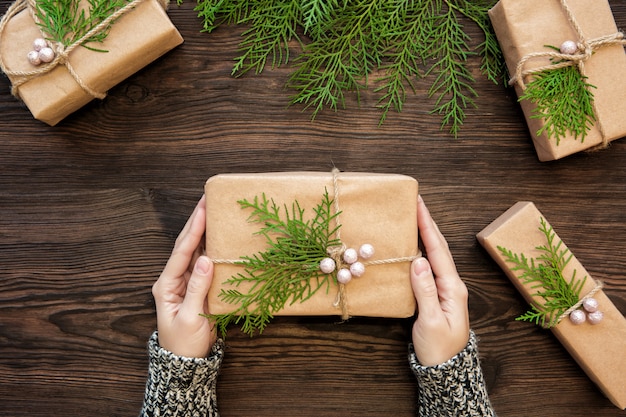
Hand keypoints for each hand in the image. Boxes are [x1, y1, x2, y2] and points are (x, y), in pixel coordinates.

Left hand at [152, 195, 216, 357]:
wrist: (186, 363)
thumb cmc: (184, 343)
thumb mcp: (190, 317)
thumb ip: (197, 288)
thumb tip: (205, 260)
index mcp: (167, 285)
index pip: (181, 251)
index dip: (193, 229)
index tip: (203, 209)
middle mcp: (174, 279)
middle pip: (185, 244)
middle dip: (196, 221)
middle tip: (207, 199)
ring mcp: (185, 282)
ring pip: (195, 250)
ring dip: (203, 230)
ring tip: (213, 210)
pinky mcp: (197, 287)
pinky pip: (204, 263)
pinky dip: (211, 247)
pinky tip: (220, 235)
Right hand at [410, 195, 469, 365]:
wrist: (447, 370)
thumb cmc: (439, 348)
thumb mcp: (430, 321)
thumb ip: (425, 291)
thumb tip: (418, 261)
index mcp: (453, 288)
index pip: (438, 250)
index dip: (428, 226)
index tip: (419, 206)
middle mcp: (451, 284)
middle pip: (439, 247)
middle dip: (427, 223)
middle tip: (416, 203)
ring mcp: (445, 289)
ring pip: (434, 255)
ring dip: (425, 235)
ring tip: (414, 217)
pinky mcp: (436, 295)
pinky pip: (429, 267)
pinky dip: (422, 251)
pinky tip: (414, 246)